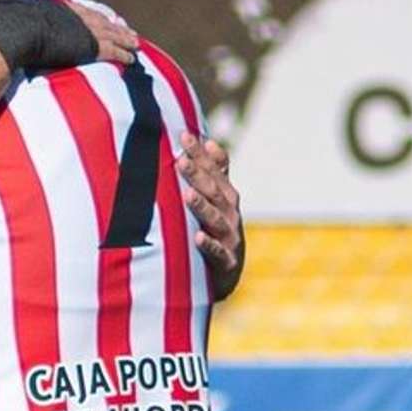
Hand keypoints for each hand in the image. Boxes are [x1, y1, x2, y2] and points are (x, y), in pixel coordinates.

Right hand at [0, 0, 138, 69]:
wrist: (9, 35)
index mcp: (49, 7)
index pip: (74, 11)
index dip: (88, 16)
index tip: (97, 19)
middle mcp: (68, 14)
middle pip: (96, 19)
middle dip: (112, 25)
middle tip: (125, 30)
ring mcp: (79, 28)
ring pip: (109, 33)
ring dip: (123, 38)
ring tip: (135, 43)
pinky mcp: (86, 45)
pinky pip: (111, 50)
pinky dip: (123, 53)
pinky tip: (132, 58)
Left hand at [176, 132, 244, 298]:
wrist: (225, 276)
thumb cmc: (216, 231)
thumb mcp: (218, 201)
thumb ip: (215, 173)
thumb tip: (210, 140)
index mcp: (226, 197)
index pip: (215, 170)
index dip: (201, 154)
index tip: (184, 135)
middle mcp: (230, 214)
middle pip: (214, 191)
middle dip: (198, 175)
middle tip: (181, 160)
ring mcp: (230, 238)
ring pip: (216, 220)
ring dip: (202, 207)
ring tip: (188, 195)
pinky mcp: (226, 263)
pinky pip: (218, 254)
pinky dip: (209, 245)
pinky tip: (198, 237)